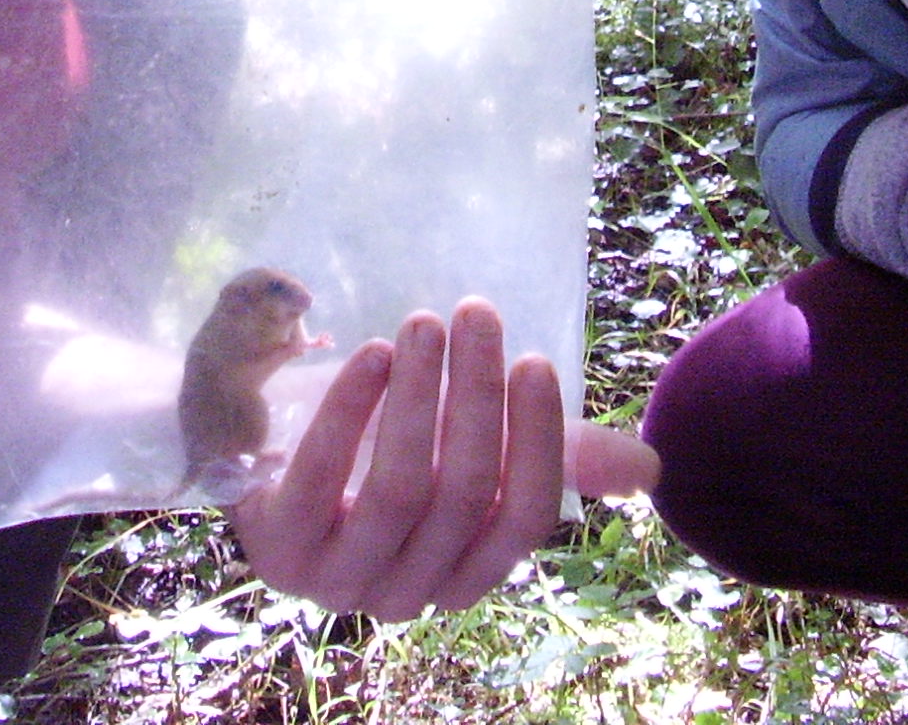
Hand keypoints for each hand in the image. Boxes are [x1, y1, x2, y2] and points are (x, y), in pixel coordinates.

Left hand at [228, 299, 658, 618]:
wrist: (258, 452)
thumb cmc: (379, 445)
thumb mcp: (466, 445)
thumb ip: (555, 455)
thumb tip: (649, 469)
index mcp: (461, 574)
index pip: (522, 521)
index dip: (540, 442)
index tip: (534, 359)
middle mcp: (405, 592)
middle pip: (464, 495)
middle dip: (476, 396)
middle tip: (477, 313)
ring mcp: (337, 578)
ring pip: (404, 488)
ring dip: (422, 396)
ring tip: (425, 322)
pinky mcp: (275, 548)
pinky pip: (326, 476)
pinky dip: (354, 408)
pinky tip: (373, 354)